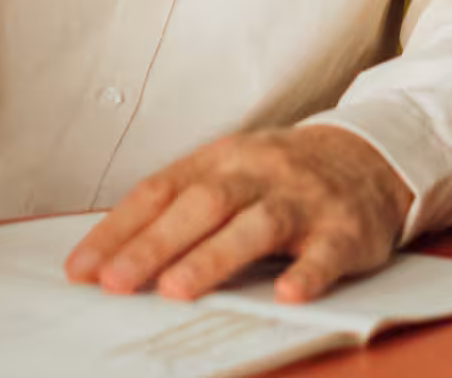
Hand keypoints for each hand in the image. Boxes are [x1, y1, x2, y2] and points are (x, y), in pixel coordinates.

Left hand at [64, 125, 412, 302]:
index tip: (82, 268)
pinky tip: (288, 294)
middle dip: (154, 245)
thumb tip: (116, 252)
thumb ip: (180, 205)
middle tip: (116, 282)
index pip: (158, 192)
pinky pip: (327, 252)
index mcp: (218, 160)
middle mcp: (256, 174)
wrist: (369, 156)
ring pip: (256, 225)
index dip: (118, 230)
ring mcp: (302, 200)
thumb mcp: (227, 172)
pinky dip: (307, 273)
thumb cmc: (280, 175)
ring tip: (177, 289)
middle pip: (201, 205)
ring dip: (214, 257)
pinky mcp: (345, 229)